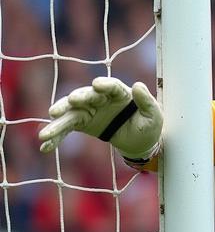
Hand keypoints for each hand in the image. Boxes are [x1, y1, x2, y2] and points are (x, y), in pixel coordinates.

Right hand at [38, 77, 162, 160]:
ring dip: (58, 122)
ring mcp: (89, 110)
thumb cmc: (148, 124)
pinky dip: (56, 137)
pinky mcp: (82, 123)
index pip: (112, 86)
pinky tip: (46, 147)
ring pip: (71, 113)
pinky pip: (67, 129)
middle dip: (78, 98)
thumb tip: (139, 85)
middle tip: (71, 101)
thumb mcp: (154, 116)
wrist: (140, 140)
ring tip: (44, 134)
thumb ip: (147, 101)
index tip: (97, 85)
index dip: (105, 85)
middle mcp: (101, 98)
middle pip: (87, 96)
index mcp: (120, 93)